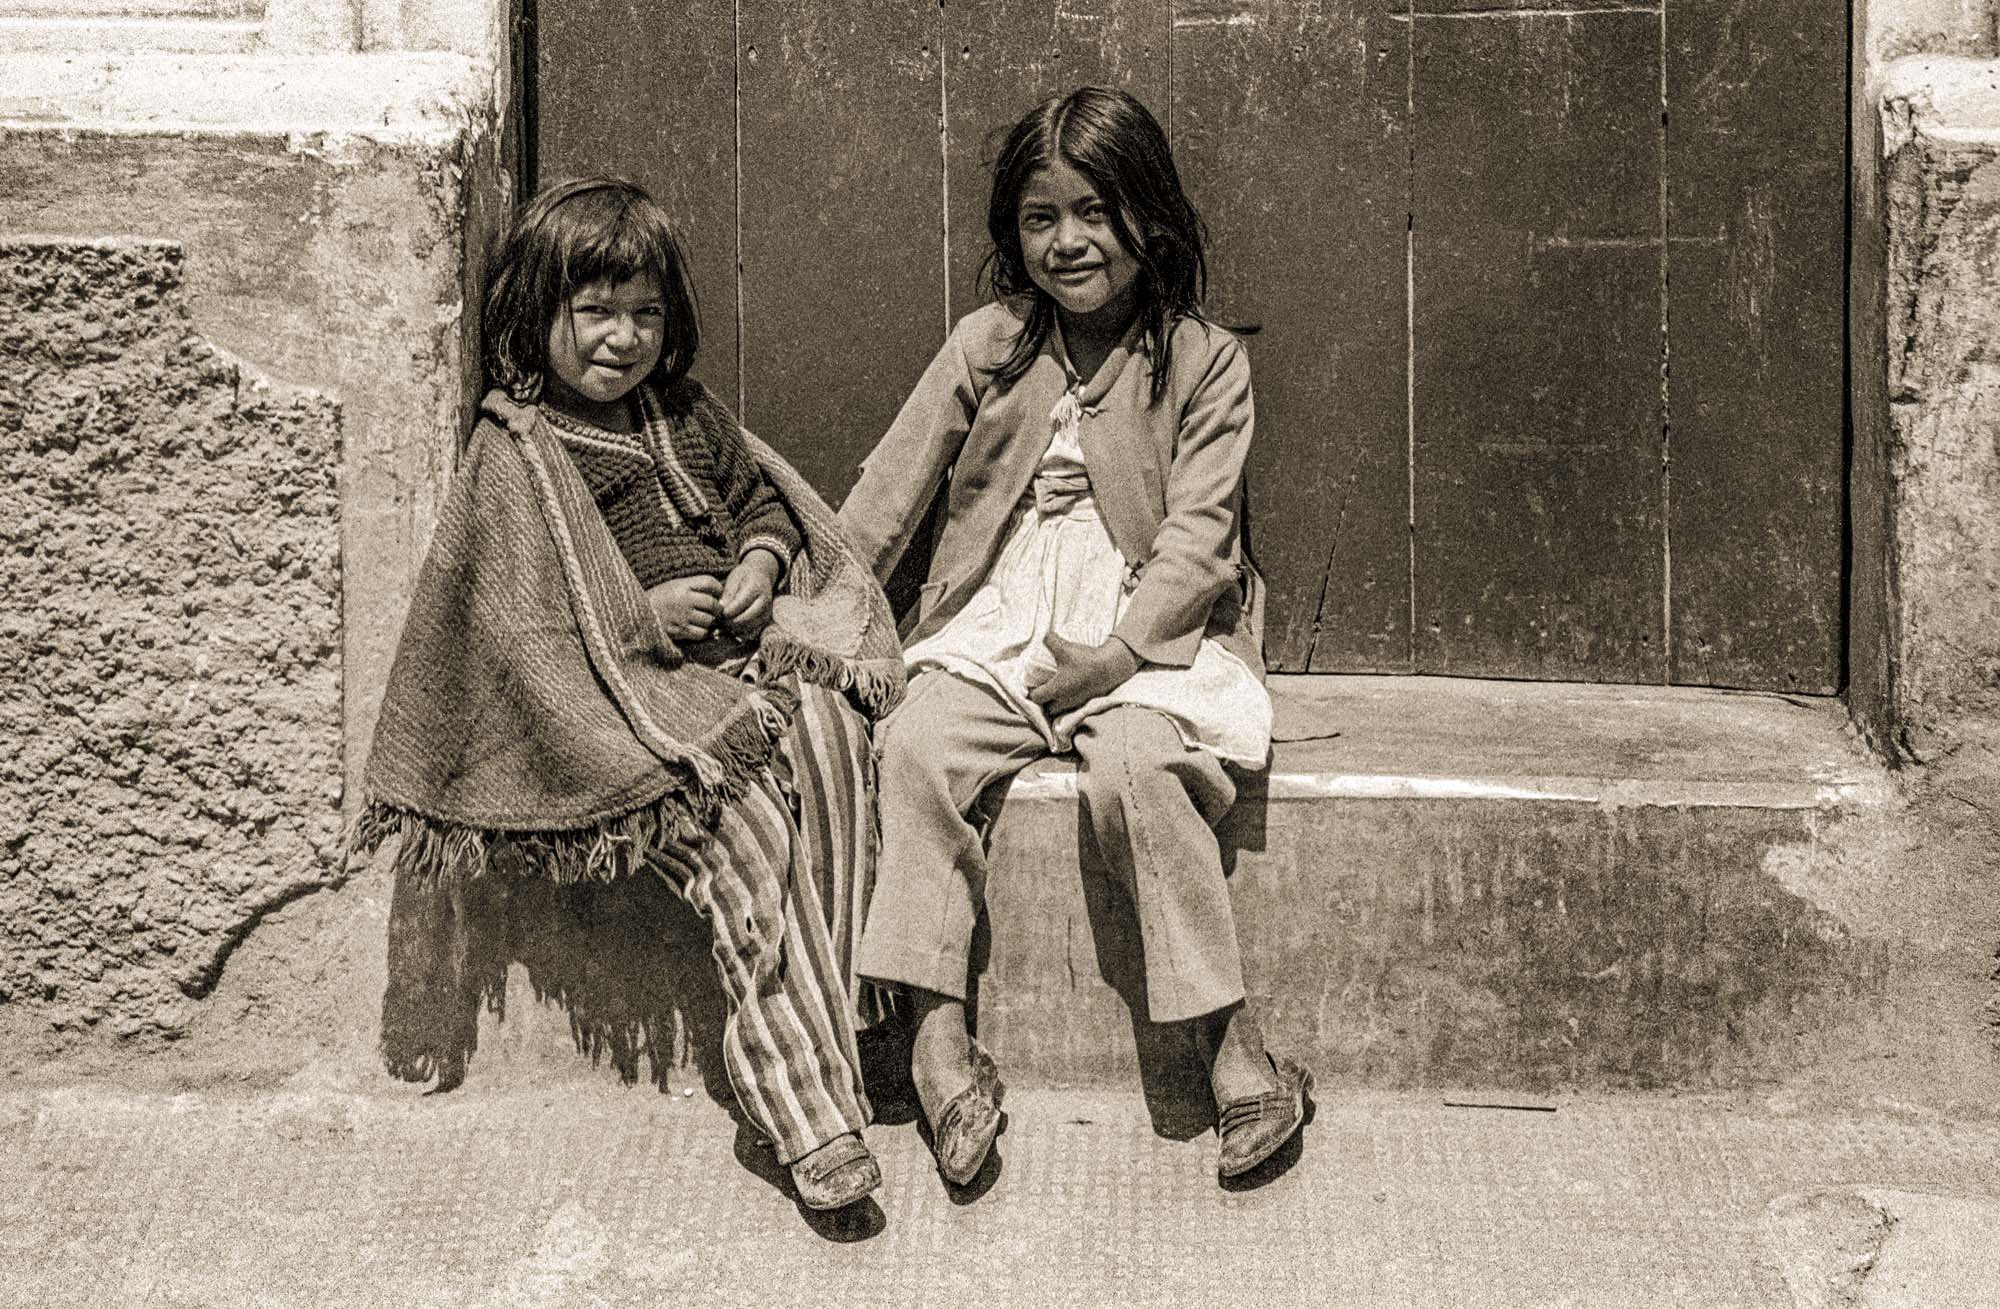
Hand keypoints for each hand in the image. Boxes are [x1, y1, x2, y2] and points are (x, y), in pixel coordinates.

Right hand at [646, 574, 722, 641]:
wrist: (636, 614)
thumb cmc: (659, 599)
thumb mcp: (674, 585)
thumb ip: (694, 587)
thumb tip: (720, 594)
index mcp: (682, 585)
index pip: (709, 582)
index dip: (718, 588)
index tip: (717, 594)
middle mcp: (683, 599)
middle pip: (712, 603)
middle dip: (716, 608)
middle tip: (713, 611)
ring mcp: (681, 616)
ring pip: (709, 620)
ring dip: (709, 622)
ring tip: (703, 620)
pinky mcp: (679, 630)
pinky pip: (701, 633)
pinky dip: (702, 632)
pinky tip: (696, 629)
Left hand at [720, 548, 782, 636]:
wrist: (762, 577)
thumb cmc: (744, 577)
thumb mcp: (734, 579)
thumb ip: (728, 594)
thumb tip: (721, 609)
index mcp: (756, 588)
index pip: (740, 604)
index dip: (727, 611)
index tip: (718, 612)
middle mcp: (765, 601)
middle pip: (746, 618)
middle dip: (730, 622)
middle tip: (719, 621)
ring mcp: (767, 612)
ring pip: (749, 627)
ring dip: (735, 629)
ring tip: (724, 624)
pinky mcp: (765, 620)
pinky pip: (752, 631)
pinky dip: (741, 632)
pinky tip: (732, 627)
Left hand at [1025, 633, 1139, 715]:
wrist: (1112, 667)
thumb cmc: (1085, 660)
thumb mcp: (1065, 647)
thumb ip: (1051, 640)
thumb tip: (1044, 635)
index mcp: (1056, 689)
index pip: (1036, 698)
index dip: (1031, 692)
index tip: (1032, 685)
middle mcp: (1065, 700)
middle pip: (1048, 709)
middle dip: (1045, 701)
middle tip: (1045, 689)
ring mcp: (1078, 702)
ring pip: (1062, 709)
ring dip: (1058, 702)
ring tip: (1058, 690)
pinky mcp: (1089, 701)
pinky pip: (1075, 706)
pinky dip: (1071, 700)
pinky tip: (1073, 688)